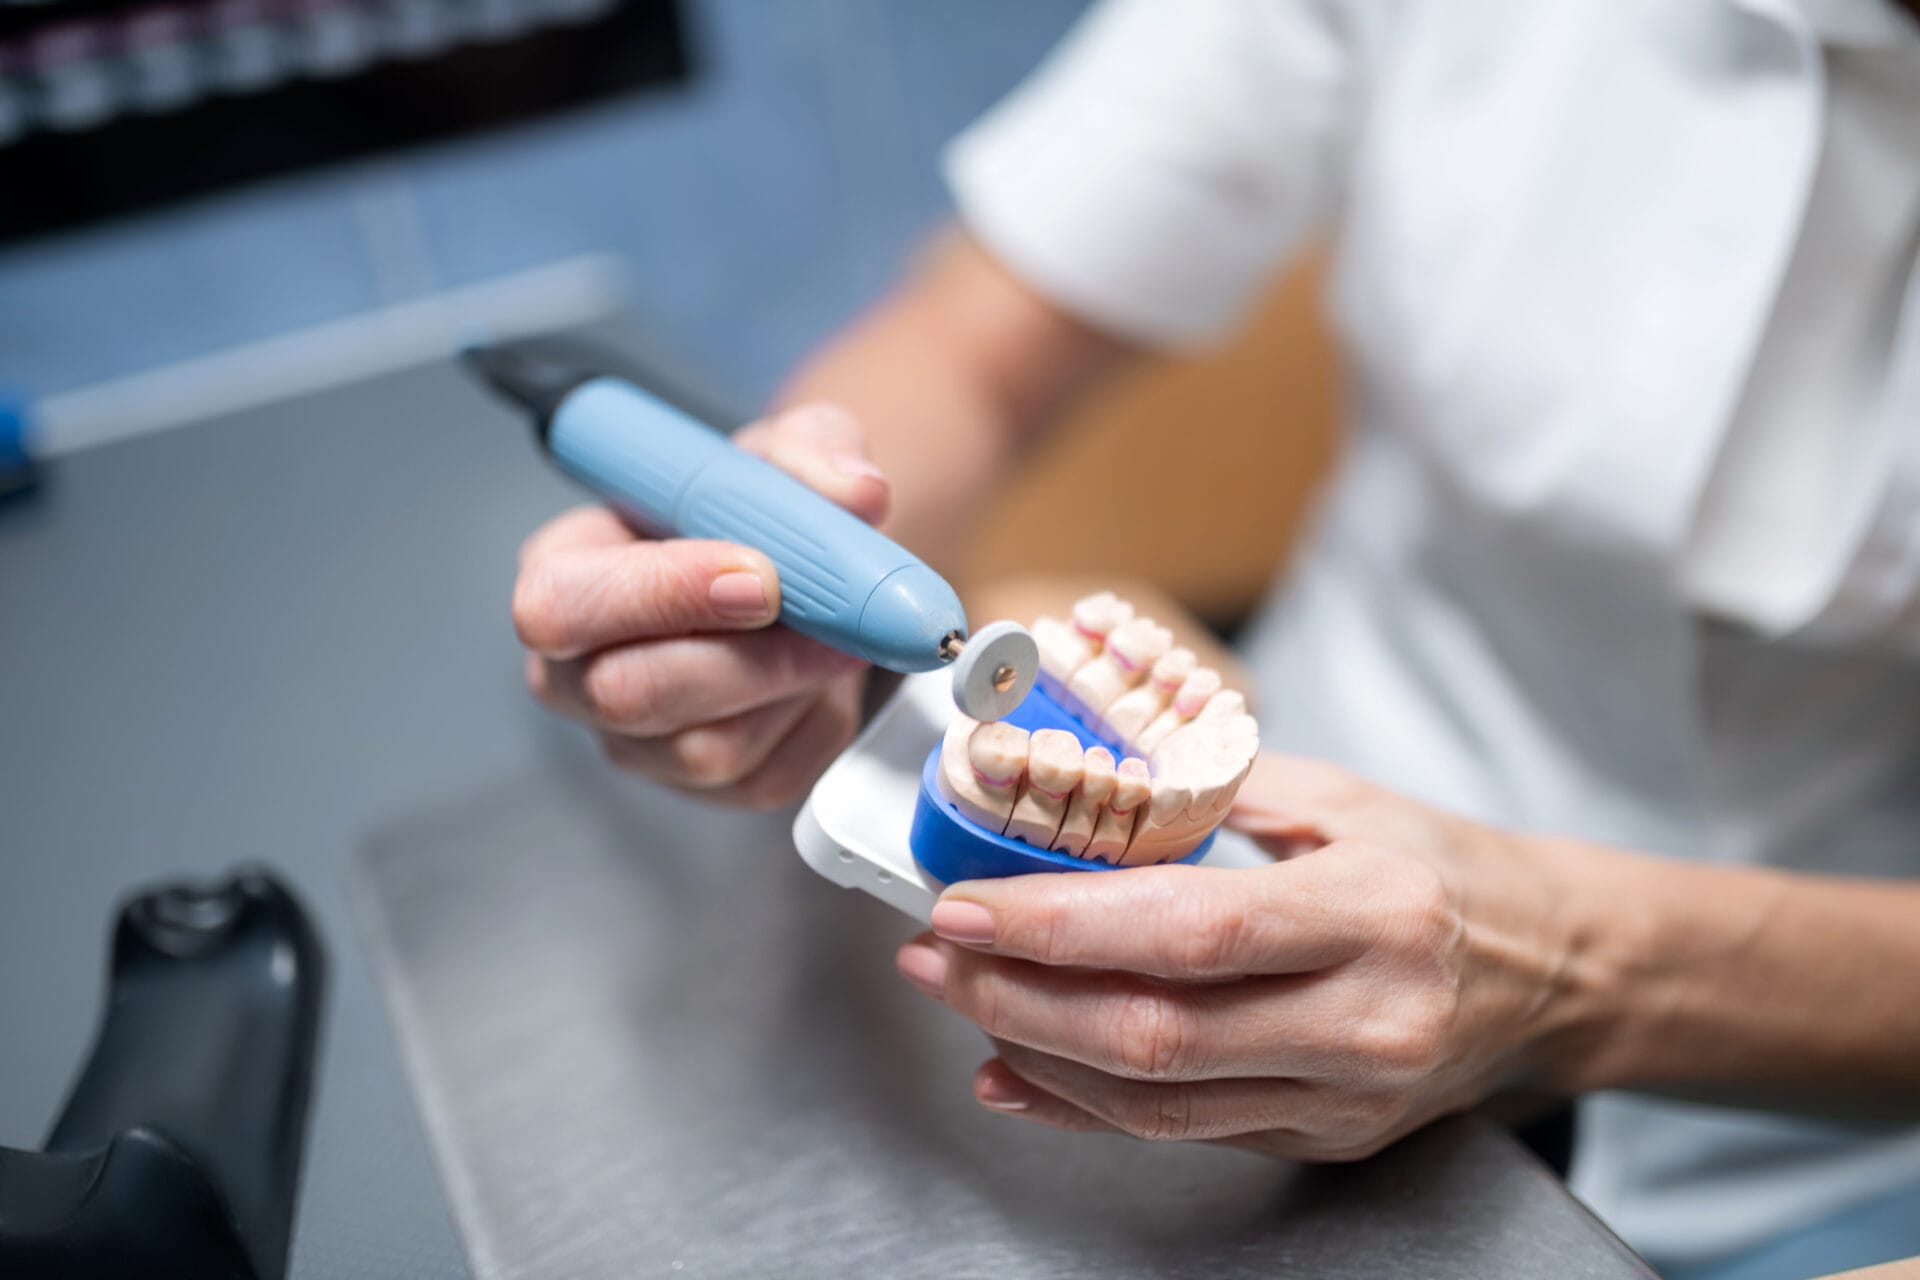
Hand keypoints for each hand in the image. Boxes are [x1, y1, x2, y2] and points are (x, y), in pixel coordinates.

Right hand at [513, 404, 888, 807]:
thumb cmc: (758, 510)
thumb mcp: (782, 452)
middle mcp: (576, 673)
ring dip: (793, 688)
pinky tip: (826, 677)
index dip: (657, 596)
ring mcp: (634, 744)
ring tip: (837, 635)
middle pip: (627, 695)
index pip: (558, 607)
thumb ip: (813, 451)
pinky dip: (819, 726)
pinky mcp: (703, 790)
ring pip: (708, 749)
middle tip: (830, 619)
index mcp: (562, 575)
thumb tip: (859, 492)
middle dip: (746, 659)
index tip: (760, 576)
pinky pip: (766, 778)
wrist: (804, 577)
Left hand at [895, 754, 1591, 1157]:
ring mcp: (1347, 1097)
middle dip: (1015, 994)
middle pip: (1156, 1033)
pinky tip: (1015, 1069)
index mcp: (1374, 911)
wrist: (1556, 973)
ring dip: (1033, 1050)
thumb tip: (1074, 781)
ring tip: (958, 993)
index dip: (1061, 925)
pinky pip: (1183, 1133)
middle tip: (934, 950)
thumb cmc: (1442, 866)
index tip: (965, 898)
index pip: (1191, 931)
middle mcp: (1365, 1019)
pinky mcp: (1327, 1140)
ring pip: (1157, 1101)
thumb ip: (1212, 793)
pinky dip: (1082, 1106)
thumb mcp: (1346, 799)